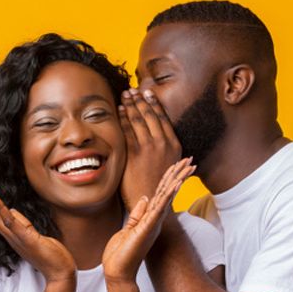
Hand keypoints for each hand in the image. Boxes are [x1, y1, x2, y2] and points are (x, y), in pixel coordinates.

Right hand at [0, 174, 75, 283]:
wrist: (59, 274)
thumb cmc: (48, 255)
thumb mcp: (33, 236)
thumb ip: (21, 224)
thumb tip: (12, 210)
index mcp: (11, 234)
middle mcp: (10, 236)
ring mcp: (16, 237)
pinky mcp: (26, 239)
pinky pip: (10, 222)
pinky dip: (0, 208)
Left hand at [102, 158, 194, 284]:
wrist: (118, 271)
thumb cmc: (121, 253)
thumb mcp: (128, 228)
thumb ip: (138, 213)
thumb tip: (145, 198)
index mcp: (150, 218)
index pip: (162, 192)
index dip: (170, 177)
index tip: (178, 163)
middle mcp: (154, 219)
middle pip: (168, 191)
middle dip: (179, 174)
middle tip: (190, 159)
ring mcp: (152, 223)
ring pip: (167, 197)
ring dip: (178, 180)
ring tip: (188, 166)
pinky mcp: (147, 228)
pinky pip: (159, 209)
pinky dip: (168, 196)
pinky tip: (176, 184)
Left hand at [119, 89, 182, 206]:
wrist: (152, 202)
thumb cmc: (158, 184)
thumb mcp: (170, 164)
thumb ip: (166, 149)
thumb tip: (162, 137)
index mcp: (174, 145)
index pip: (163, 117)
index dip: (153, 103)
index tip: (146, 92)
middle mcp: (163, 144)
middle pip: (150, 115)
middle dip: (140, 100)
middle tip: (132, 89)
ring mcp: (149, 148)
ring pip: (138, 119)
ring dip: (130, 105)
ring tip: (125, 95)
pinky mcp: (135, 154)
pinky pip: (127, 130)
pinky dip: (122, 118)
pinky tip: (118, 110)